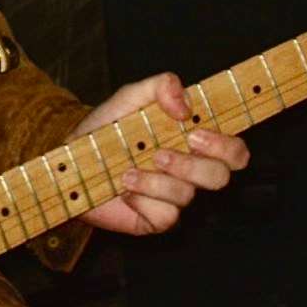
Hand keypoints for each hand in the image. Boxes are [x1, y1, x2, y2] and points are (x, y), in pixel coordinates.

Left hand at [71, 73, 248, 237]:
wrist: (72, 162)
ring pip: (188, 195)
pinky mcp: (157, 219)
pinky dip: (143, 199)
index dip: (229, 146)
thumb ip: (160, 87)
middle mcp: (192, 170)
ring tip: (129, 170)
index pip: (234, 150)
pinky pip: (166, 216)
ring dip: (156, 181)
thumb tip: (184, 105)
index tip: (197, 133)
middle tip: (162, 153)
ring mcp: (176, 197)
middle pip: (221, 176)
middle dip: (194, 165)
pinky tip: (124, 188)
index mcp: (194, 140)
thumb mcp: (130, 97)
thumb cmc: (108, 128)